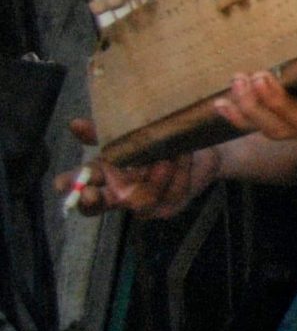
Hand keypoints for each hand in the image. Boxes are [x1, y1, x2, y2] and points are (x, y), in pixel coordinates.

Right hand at [57, 117, 222, 218]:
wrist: (201, 150)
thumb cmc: (159, 143)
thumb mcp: (130, 134)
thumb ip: (102, 132)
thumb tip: (75, 124)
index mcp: (107, 176)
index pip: (81, 185)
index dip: (70, 186)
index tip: (61, 184)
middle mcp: (121, 194)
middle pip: (99, 205)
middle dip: (92, 201)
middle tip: (89, 194)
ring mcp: (144, 204)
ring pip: (140, 200)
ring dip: (153, 177)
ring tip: (164, 159)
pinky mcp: (169, 206)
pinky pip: (170, 193)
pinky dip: (177, 172)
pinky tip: (181, 157)